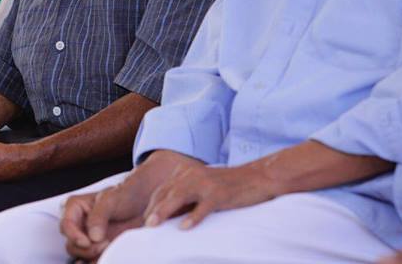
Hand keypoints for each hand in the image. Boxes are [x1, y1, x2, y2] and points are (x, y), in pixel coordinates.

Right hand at [60, 150, 196, 260]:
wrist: (144, 203)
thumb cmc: (125, 195)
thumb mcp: (110, 199)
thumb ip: (98, 215)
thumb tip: (92, 237)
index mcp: (75, 209)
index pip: (66, 225)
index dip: (73, 235)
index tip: (87, 241)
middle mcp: (79, 225)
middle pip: (71, 244)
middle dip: (85, 248)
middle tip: (104, 244)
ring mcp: (88, 238)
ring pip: (80, 254)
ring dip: (91, 256)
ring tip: (109, 248)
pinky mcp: (99, 249)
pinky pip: (91, 260)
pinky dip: (96, 262)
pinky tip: (105, 260)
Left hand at [141, 160, 277, 229]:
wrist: (257, 177)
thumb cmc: (229, 187)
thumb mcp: (203, 189)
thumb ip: (186, 199)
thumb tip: (168, 217)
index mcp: (187, 173)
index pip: (162, 190)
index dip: (151, 205)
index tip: (143, 221)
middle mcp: (192, 175)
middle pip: (166, 192)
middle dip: (153, 209)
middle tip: (143, 226)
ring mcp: (206, 184)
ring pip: (179, 197)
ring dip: (163, 211)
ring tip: (153, 225)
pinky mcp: (219, 194)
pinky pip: (203, 207)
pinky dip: (193, 217)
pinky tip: (184, 228)